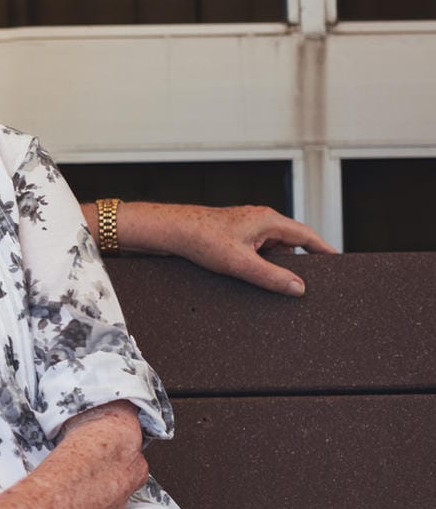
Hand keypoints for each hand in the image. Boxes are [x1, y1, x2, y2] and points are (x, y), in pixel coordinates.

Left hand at [118, 202, 334, 296]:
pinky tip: (249, 277)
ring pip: (271, 251)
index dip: (324, 250)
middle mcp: (261, 220)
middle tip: (300, 285)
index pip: (307, 235)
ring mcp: (247, 228)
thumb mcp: (241, 263)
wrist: (170, 231)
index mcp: (269, 220)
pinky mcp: (235, 236)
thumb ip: (272, 277)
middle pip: (290, 245)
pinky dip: (257, 264)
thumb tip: (298, 288)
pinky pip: (256, 252)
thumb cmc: (202, 239)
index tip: (338, 263)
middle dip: (293, 264)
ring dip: (270, 266)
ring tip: (262, 281)